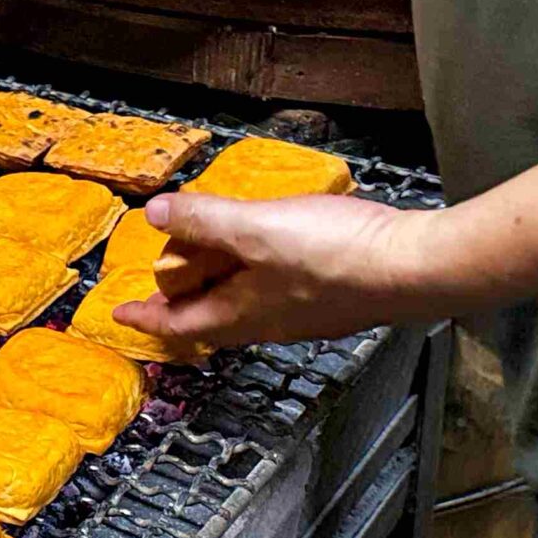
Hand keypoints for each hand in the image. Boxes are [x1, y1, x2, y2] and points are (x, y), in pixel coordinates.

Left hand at [110, 191, 462, 348]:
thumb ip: (203, 221)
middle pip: (211, 314)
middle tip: (165, 274)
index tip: (120, 314)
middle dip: (183, 295)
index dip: (145, 317)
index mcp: (241, 315)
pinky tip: (270, 244)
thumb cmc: (338, 257)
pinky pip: (278, 285)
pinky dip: (258, 267)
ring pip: (246, 300)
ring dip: (221, 279)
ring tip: (212, 252)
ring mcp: (305, 310)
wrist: (417, 267)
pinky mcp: (334, 293)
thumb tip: (155, 214)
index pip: (178, 324)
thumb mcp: (255, 229)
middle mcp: (270, 321)